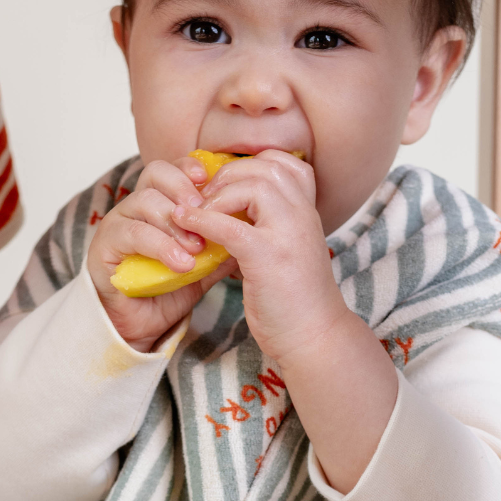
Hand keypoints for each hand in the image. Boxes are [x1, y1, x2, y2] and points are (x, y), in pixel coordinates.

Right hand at [86, 153, 237, 350]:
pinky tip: (181, 264)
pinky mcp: (104, 246)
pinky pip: (132, 233)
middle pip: (156, 173)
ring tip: (197, 249)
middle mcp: (134, 206)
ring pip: (145, 201)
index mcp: (158, 202)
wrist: (141, 326)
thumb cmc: (167, 290)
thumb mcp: (203, 264)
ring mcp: (116, 223)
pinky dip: (161, 246)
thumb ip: (221, 244)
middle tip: (206, 213)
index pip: (173, 168)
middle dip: (184, 189)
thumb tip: (252, 227)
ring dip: (176, 223)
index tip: (210, 180)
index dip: (190, 167)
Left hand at [171, 149, 338, 364]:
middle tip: (204, 197)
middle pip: (265, 167)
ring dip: (216, 195)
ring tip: (197, 212)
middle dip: (228, 175)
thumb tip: (233, 211)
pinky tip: (186, 225)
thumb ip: (271, 227)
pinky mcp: (268, 256)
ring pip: (250, 186)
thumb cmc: (296, 299)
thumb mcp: (289, 251)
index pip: (284, 163)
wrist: (315, 337)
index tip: (226, 185)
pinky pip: (228, 224)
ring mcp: (289, 234)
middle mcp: (304, 215)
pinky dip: (202, 221)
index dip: (250, 165)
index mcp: (309, 212)